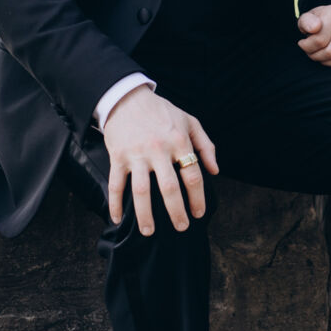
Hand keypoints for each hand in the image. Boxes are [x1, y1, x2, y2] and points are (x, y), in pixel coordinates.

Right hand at [102, 86, 219, 234]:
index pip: (192, 176)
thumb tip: (214, 171)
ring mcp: (137, 154)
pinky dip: (115, 203)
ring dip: (145, 215)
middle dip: (176, 212)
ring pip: (141, 191)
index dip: (198, 198)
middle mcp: (158, 149)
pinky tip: (117, 218)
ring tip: (149, 231)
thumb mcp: (190, 121)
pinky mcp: (118, 157)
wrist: (128, 99)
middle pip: (169, 188)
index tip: (198, 213)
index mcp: (179, 141)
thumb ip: (206, 145)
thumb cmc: (162, 111)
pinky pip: (116, 184)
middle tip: (181, 227)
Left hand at [297, 4, 330, 66]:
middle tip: (311, 52)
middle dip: (316, 56)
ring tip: (320, 55)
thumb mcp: (306, 20)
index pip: (320, 40)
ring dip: (326, 62)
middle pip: (330, 52)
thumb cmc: (317, 23)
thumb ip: (306, 22)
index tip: (303, 43)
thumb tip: (315, 28)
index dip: (307, 47)